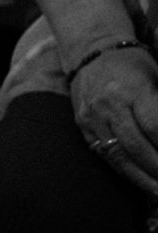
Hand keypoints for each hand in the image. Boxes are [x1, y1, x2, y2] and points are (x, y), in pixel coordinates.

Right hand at [71, 50, 157, 195]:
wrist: (91, 51)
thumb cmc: (134, 64)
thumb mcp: (157, 77)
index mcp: (132, 89)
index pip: (154, 127)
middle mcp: (109, 105)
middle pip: (137, 146)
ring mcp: (92, 117)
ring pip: (119, 155)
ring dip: (143, 178)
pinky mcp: (83, 126)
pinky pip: (104, 153)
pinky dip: (124, 170)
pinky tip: (140, 180)